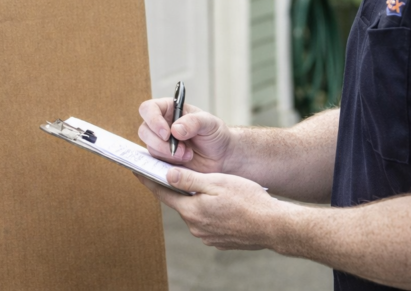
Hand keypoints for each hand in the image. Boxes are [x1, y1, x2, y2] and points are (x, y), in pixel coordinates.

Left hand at [136, 168, 290, 250]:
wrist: (274, 226)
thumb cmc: (248, 200)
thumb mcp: (217, 182)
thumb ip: (189, 180)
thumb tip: (167, 175)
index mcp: (192, 211)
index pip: (163, 193)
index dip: (149, 180)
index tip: (137, 169)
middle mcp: (196, 227)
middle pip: (179, 203)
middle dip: (177, 188)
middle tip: (175, 172)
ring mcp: (207, 236)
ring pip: (195, 212)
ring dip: (196, 200)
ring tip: (209, 187)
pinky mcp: (219, 240)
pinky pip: (208, 221)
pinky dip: (209, 211)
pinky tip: (221, 203)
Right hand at [137, 98, 231, 172]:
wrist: (222, 157)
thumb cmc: (215, 134)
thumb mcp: (209, 123)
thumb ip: (193, 122)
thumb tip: (175, 129)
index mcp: (169, 109)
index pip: (148, 109)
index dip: (153, 120)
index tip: (167, 133)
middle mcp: (161, 125)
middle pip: (144, 131)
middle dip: (161, 143)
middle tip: (181, 149)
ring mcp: (160, 143)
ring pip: (150, 148)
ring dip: (168, 154)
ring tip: (188, 155)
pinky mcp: (163, 159)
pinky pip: (156, 162)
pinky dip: (169, 164)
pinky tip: (183, 162)